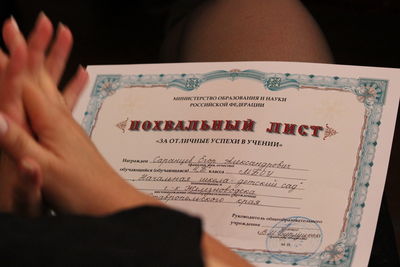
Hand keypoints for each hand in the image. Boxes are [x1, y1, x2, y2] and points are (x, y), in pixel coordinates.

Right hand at [0, 13, 87, 215]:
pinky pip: (63, 101)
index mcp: (50, 121)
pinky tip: (79, 74)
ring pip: (51, 86)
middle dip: (26, 51)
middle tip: (13, 26)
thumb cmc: (81, 189)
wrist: (112, 201)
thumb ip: (18, 142)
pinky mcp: (71, 135)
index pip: (23, 81)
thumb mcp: (44, 169)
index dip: (7, 60)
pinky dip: (63, 84)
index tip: (3, 35)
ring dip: (45, 62)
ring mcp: (68, 125)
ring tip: (48, 39)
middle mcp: (61, 117)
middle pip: (39, 77)